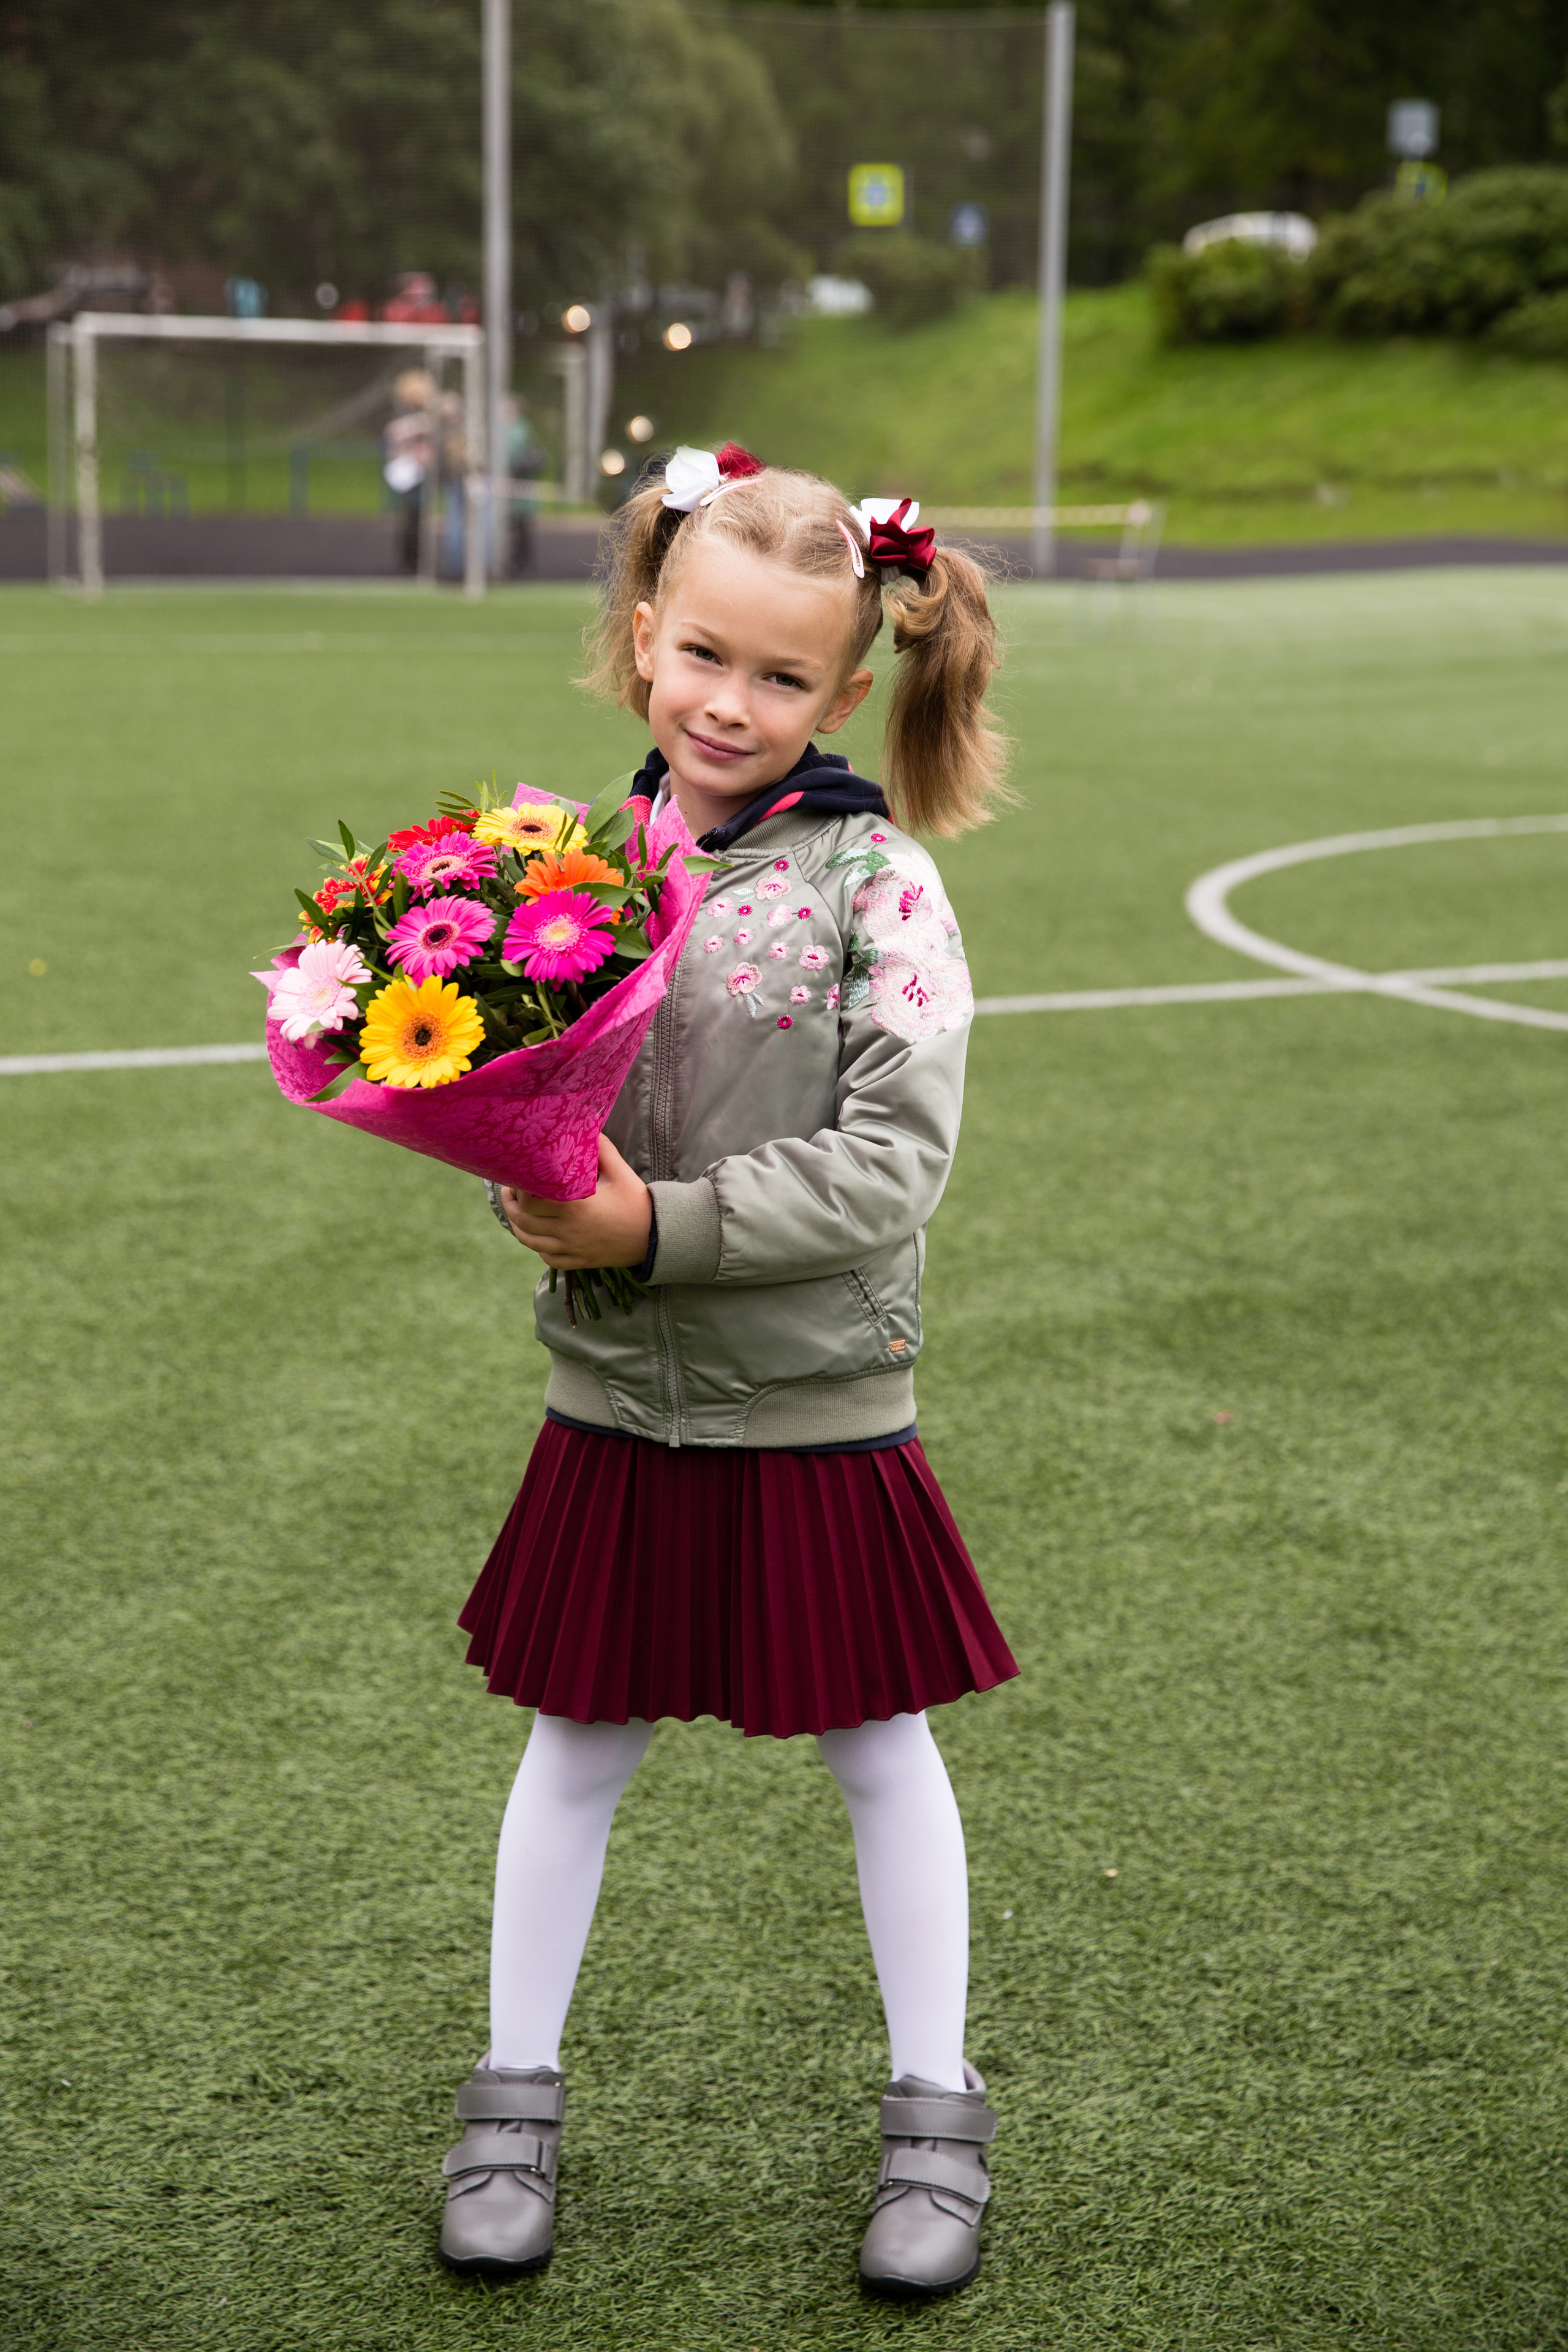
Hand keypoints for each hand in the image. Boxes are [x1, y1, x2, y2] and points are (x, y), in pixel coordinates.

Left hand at [500, 1133, 652, 1271]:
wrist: (655, 1237)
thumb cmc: (636, 1202)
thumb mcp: (620, 1171)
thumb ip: (600, 1148)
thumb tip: (586, 1126)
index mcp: (574, 1206)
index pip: (531, 1199)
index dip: (519, 1189)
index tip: (518, 1177)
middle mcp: (568, 1230)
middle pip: (524, 1220)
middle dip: (511, 1205)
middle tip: (509, 1191)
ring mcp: (571, 1248)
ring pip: (530, 1241)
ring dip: (517, 1226)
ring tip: (514, 1212)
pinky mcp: (578, 1261)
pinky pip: (547, 1258)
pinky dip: (537, 1247)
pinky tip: (537, 1236)